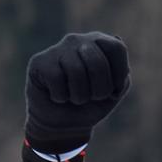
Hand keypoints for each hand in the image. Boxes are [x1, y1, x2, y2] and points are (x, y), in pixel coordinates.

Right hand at [25, 32, 130, 148]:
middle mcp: (78, 41)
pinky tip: (57, 95)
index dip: (119, 73)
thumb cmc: (92, 104)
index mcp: (99, 44)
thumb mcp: (115, 91)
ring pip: (76, 71)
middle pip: (97, 61)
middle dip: (101, 89)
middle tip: (94, 97)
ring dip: (80, 96)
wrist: (65, 123)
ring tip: (75, 98)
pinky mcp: (39, 61)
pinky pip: (56, 79)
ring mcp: (57, 49)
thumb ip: (122, 71)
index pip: (116, 47)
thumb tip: (118, 39)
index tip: (114, 90)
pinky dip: (61, 96)